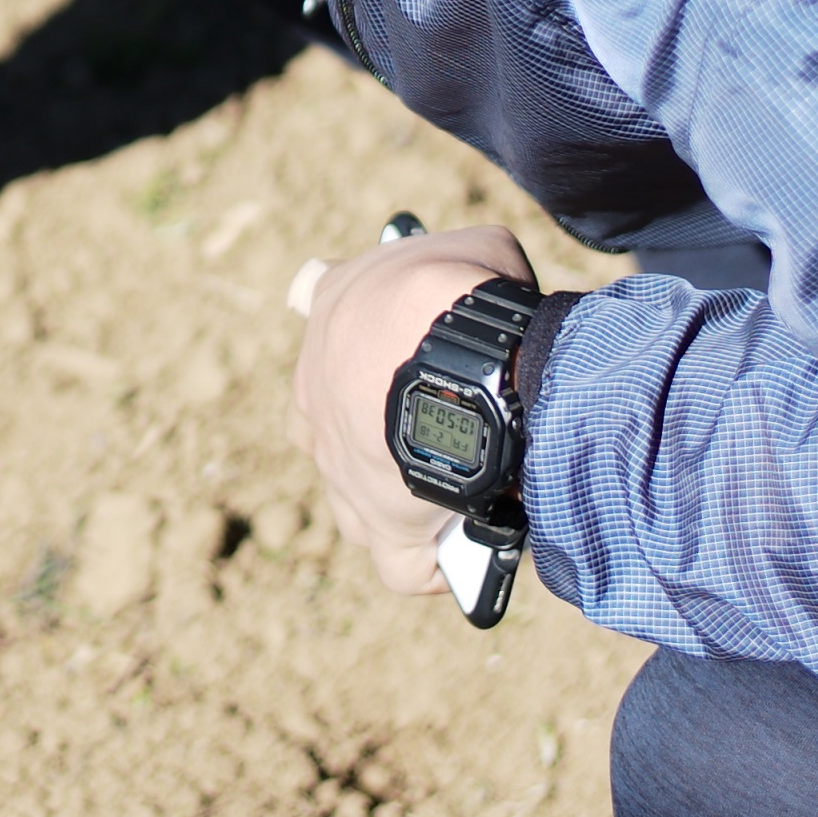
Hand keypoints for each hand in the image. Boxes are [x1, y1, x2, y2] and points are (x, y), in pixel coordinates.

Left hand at [289, 220, 537, 596]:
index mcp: (334, 310)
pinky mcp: (381, 526)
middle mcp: (318, 396)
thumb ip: (478, 271)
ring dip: (407, 497)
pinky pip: (404, 565)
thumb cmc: (456, 291)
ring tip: (467, 488)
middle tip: (454, 422)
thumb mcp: (478, 251)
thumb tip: (499, 293)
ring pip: (364, 498)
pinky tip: (469, 551)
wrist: (447, 355)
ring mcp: (342, 470)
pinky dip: (434, 563)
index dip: (368, 336)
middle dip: (391, 429)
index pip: (329, 311)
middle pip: (345, 422)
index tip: (396, 343)